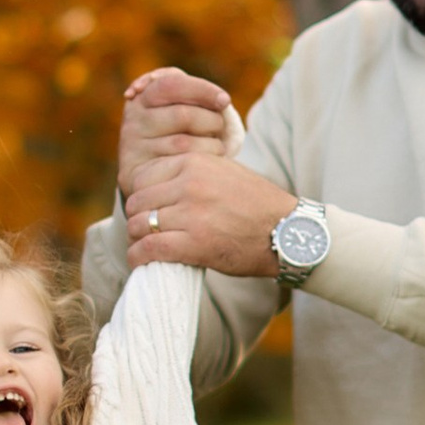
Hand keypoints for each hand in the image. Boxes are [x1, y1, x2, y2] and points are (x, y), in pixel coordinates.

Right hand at [117, 66, 230, 204]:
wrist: (159, 169)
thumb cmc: (183, 129)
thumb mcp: (184, 103)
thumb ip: (196, 92)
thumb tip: (222, 101)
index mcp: (144, 95)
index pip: (172, 85)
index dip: (202, 90)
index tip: (225, 101)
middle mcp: (133, 120)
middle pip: (182, 115)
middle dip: (211, 120)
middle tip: (219, 127)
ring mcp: (133, 147)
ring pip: (183, 143)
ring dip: (211, 145)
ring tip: (216, 147)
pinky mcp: (137, 172)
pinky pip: (179, 166)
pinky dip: (200, 164)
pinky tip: (204, 163)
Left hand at [126, 151, 302, 274]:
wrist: (288, 232)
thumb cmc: (257, 205)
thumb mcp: (224, 171)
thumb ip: (192, 172)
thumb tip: (158, 182)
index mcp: (194, 162)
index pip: (142, 176)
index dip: (140, 196)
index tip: (145, 209)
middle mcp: (189, 184)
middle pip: (137, 201)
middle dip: (137, 218)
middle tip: (144, 232)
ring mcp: (191, 213)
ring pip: (138, 225)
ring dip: (137, 239)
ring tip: (144, 247)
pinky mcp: (194, 243)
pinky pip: (149, 249)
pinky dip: (138, 257)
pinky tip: (140, 261)